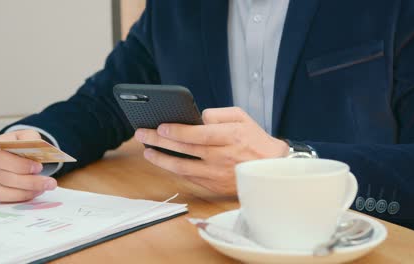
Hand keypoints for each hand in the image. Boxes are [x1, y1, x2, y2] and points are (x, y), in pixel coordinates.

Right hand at [0, 130, 56, 201]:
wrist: (15, 151)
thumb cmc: (21, 144)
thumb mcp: (27, 136)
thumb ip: (31, 139)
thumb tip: (36, 146)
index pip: (1, 157)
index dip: (20, 165)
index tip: (39, 167)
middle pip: (4, 176)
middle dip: (29, 182)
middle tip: (49, 183)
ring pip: (3, 190)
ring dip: (27, 192)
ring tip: (44, 188)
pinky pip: (2, 198)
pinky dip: (20, 197)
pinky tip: (34, 193)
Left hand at [134, 107, 288, 194]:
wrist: (271, 168)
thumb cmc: (255, 140)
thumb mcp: (242, 118)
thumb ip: (218, 114)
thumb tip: (197, 118)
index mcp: (231, 136)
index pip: (198, 134)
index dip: (177, 131)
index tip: (160, 127)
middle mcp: (222, 156)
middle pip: (185, 149)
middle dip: (159, 141)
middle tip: (142, 135)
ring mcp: (217, 173)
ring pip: (182, 167)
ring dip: (161, 159)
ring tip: (147, 151)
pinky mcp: (214, 185)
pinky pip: (188, 177)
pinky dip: (173, 169)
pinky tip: (163, 161)